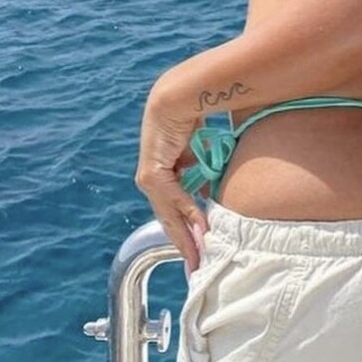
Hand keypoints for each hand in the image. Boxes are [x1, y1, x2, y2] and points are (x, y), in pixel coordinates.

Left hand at [135, 82, 208, 270]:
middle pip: (169, 218)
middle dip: (183, 243)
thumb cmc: (191, 116)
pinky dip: (188, 213)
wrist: (178, 96)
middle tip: (196, 266)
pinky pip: (173, 199)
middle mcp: (153, 178)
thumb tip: (211, 191)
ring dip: (186, 236)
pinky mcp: (152, 173)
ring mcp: (150, 177)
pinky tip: (201, 228)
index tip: (197, 249)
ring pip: (169, 214)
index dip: (185, 229)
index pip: (173, 208)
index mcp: (162, 173)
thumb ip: (201, 172)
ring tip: (199, 256)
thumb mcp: (198, 152)